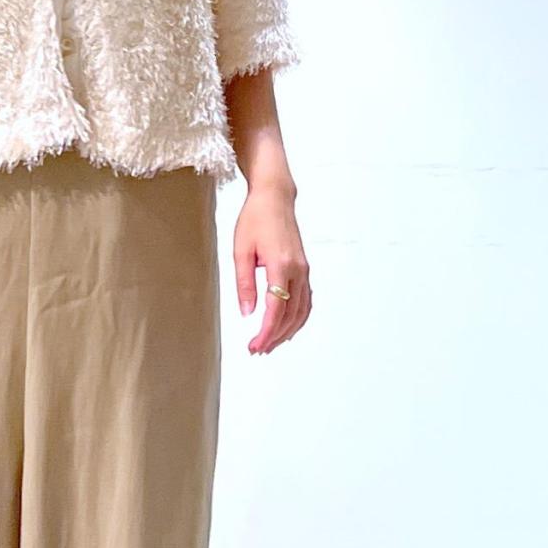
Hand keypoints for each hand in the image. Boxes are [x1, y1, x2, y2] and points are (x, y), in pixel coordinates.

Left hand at [233, 185, 310, 354]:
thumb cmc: (254, 219)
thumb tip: (247, 313)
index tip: (254, 346)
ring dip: (287, 331)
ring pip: (302, 311)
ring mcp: (304, 270)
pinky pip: (306, 301)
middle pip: (290, 315)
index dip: (266, 332)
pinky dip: (298, 318)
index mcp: (281, 266)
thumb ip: (244, 283)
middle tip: (256, 350)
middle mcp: (297, 271)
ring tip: (270, 344)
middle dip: (274, 337)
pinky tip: (287, 327)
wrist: (274, 197)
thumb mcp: (240, 250)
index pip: (275, 310)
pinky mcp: (304, 269)